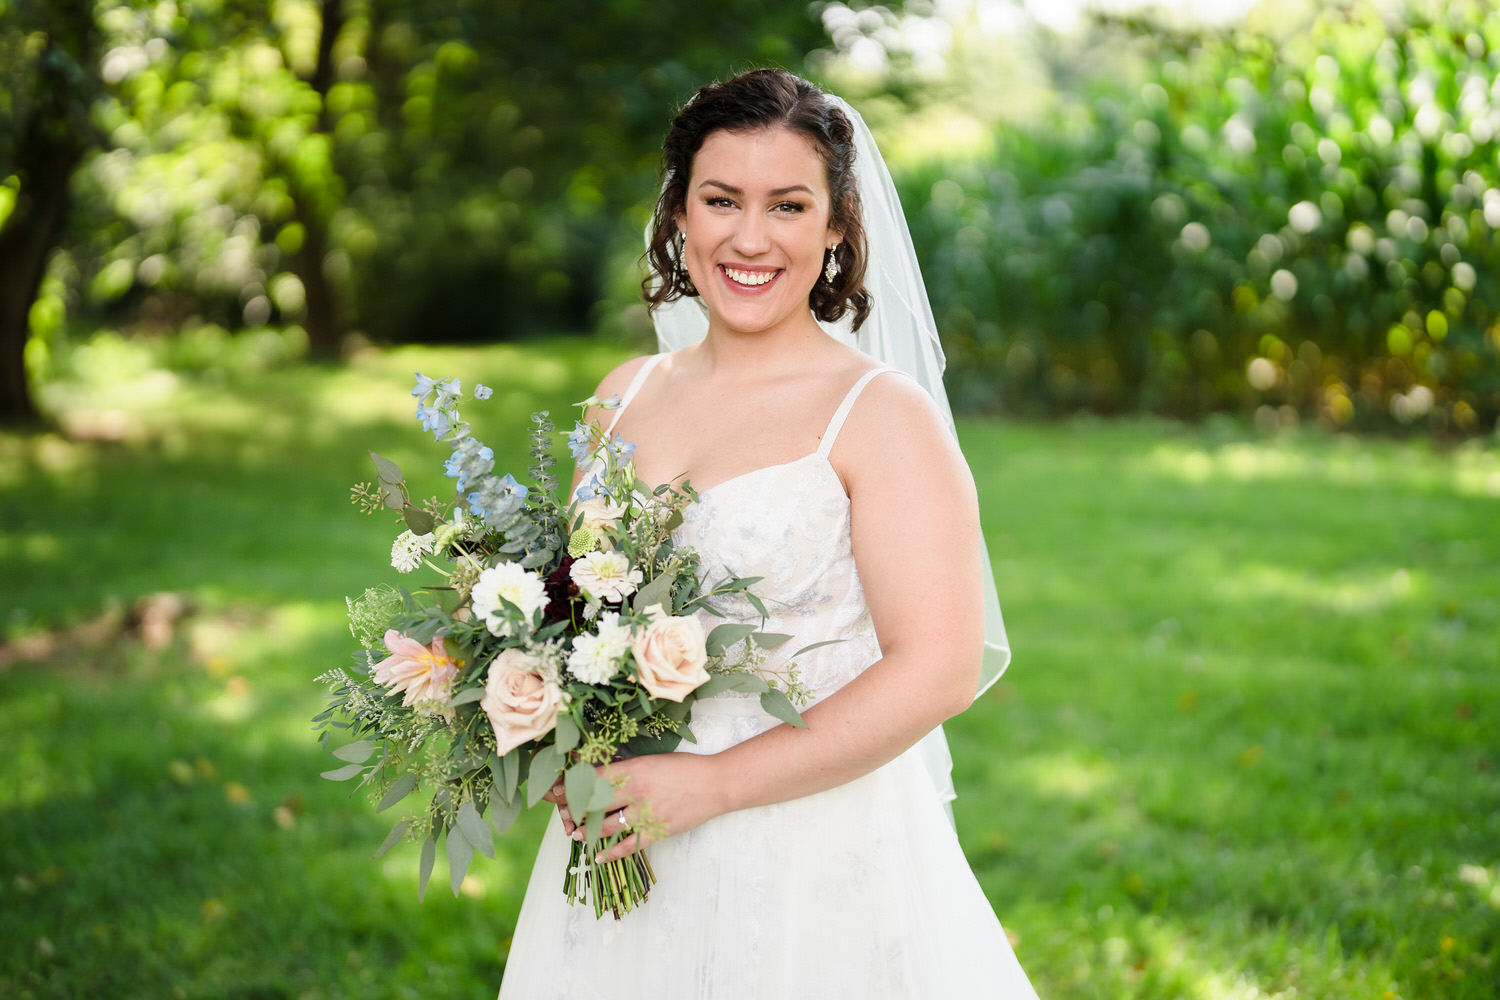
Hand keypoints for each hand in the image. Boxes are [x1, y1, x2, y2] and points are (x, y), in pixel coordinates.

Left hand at [541, 753, 727, 863]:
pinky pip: (629, 845)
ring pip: (607, 826)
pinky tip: (599, 856)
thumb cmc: (683, 768)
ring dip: (588, 832)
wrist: (714, 784)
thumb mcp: (651, 760)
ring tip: (577, 834)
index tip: (556, 791)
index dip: (571, 786)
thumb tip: (600, 775)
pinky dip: (612, 852)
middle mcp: (635, 791)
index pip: (592, 779)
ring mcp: (646, 813)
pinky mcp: (657, 831)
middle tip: (562, 815)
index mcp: (633, 769)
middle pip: (594, 803)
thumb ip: (627, 768)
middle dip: (573, 810)